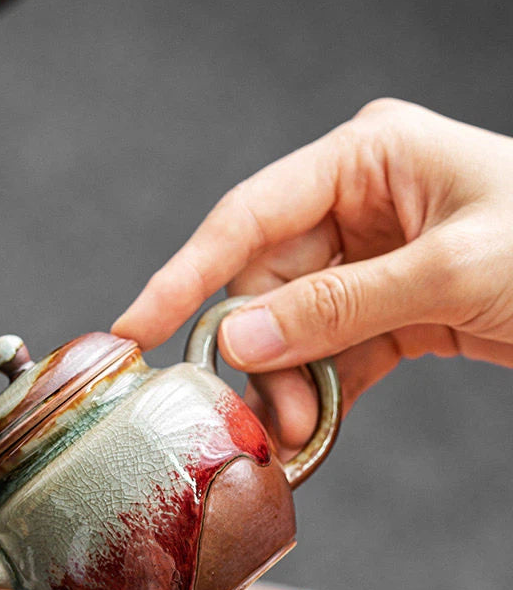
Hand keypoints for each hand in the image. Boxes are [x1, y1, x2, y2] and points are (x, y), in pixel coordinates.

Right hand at [112, 99, 512, 453]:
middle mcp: (358, 204)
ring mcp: (370, 259)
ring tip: (301, 431)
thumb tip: (239, 339)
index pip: (249, 217)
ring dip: (293, 382)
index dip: (186, 274)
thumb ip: (337, 305)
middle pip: (269, 284)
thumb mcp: (451, 271)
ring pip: (294, 326)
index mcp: (366, 159)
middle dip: (264, 353)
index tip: (137, 325)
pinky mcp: (388, 308)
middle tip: (271, 416)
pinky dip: (324, 392)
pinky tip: (318, 427)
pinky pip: (333, 351)